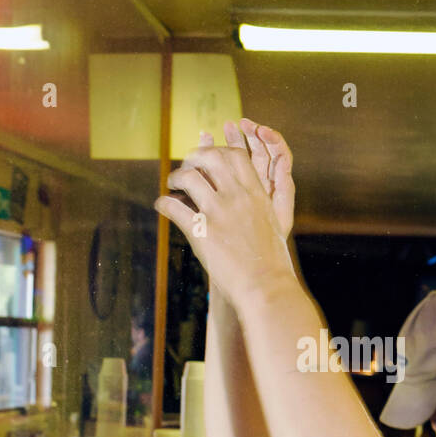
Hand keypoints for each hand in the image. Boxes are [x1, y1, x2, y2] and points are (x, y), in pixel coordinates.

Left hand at [154, 129, 293, 308]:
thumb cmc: (272, 260)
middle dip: (193, 157)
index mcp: (256, 193)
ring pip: (188, 177)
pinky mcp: (200, 231)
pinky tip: (161, 205)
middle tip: (186, 167)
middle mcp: (237, 197)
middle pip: (209, 158)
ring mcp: (218, 212)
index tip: (208, 159)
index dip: (218, 151)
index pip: (235, 155)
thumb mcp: (274, 222)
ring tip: (172, 185)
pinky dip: (163, 203)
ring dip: (175, 177)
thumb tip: (246, 193)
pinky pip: (173, 207)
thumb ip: (259, 203)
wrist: (266, 286)